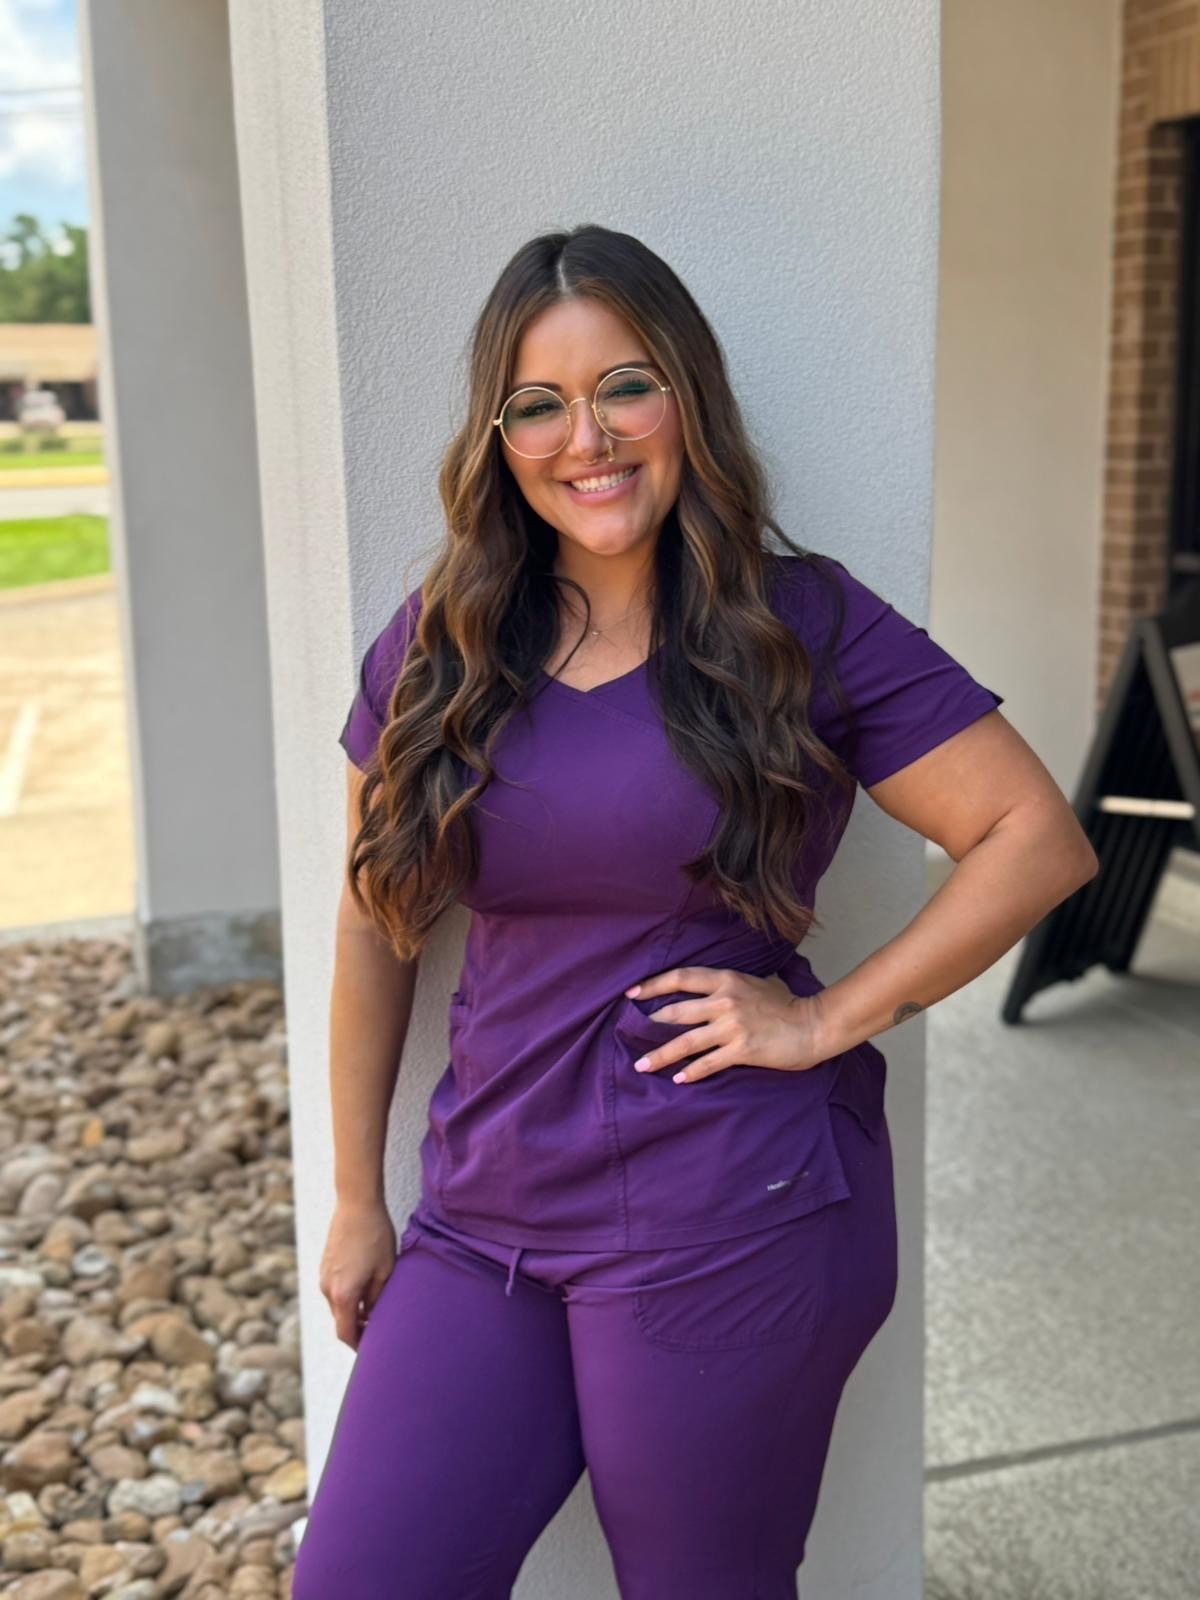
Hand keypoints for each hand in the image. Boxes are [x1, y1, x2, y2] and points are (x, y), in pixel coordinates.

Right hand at [319, 1198, 396, 1349]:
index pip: (346, 1333)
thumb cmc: (376, 1236)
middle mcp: (327, 1289)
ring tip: (377, 1308)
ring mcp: (323, 1276)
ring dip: (354, 1312)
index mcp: (343, 1295)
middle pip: (341, 1321)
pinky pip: (334, 1290)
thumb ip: (377, 1300)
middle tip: (379, 1332)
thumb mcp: (385, 1271)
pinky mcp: (325, 1265)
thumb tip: (373, 1318)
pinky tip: (367, 1287)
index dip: (359, 1346)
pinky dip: (348, 1297)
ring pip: (337, 1305)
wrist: (356, 1204)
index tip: (373, 1350)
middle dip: (358, 1330)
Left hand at [622, 965, 830, 1082]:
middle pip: (676, 1012)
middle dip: (648, 1024)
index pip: (680, 978)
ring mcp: (732, 1026)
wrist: (813, 1024)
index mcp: (726, 979)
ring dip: (660, 1054)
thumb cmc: (786, 1003)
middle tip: (628, 1034)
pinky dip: (691, 1072)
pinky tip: (678, 1079)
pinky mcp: (741, 1049)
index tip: (632, 994)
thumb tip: (709, 989)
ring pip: (686, 1041)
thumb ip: (730, 985)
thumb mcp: (756, 982)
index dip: (653, 985)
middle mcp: (724, 1000)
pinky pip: (708, 1063)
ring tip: (642, 1065)